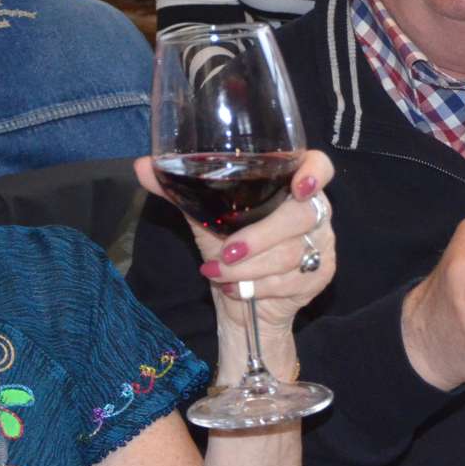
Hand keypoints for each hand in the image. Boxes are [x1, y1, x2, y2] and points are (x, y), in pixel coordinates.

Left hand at [133, 152, 335, 334]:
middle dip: (260, 237)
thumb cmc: (229, 247)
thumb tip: (143, 166)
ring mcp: (322, 244)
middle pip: (301, 216)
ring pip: (292, 253)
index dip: (314, 173)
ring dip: (249, 268)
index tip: (298, 187)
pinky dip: (257, 287)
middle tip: (226, 252)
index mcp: (290, 185)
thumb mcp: (205, 218)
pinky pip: (292, 280)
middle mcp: (314, 211)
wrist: (242, 299)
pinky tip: (236, 289)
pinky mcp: (320, 275)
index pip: (319, 166)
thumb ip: (180, 191)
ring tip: (218, 272)